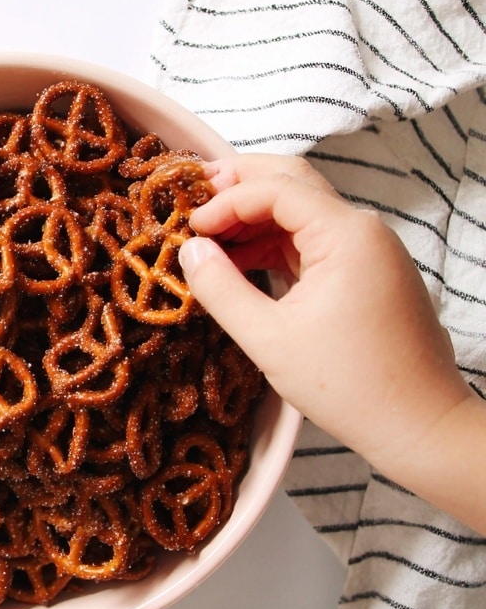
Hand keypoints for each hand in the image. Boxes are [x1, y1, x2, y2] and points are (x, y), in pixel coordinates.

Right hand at [177, 155, 472, 483]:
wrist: (420, 425)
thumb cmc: (349, 386)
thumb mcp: (269, 339)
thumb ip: (221, 288)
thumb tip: (189, 251)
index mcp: (346, 234)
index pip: (276, 188)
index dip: (225, 200)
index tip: (188, 226)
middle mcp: (364, 230)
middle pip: (293, 183)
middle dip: (239, 188)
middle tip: (192, 203)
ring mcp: (370, 251)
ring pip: (303, 213)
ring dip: (254, 220)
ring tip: (209, 240)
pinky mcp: (369, 274)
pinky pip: (315, 242)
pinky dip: (276, 245)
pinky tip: (241, 264)